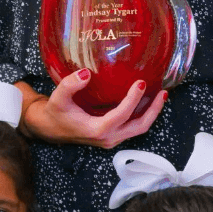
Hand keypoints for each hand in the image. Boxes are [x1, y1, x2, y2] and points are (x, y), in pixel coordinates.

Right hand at [17, 70, 166, 146]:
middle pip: (139, 127)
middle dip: (153, 110)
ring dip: (152, 112)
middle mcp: (108, 137)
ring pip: (139, 128)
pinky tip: (147, 99)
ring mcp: (112, 138)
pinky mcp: (114, 135)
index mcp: (97, 130)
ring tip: (161, 94)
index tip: (140, 83)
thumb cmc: (56, 113)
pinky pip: (134, 126)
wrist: (51, 128)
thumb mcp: (58, 98)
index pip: (121, 116)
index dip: (133, 100)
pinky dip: (144, 113)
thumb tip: (86, 74)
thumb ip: (70, 85)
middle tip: (162, 91)